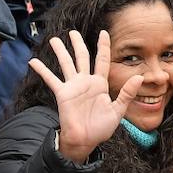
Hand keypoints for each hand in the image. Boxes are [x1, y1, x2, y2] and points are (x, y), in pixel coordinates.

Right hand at [28, 30, 141, 163]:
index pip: (102, 60)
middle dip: (77, 43)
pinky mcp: (63, 93)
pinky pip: (51, 79)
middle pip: (81, 57)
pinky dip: (42, 70)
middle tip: (72, 32)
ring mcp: (73, 86)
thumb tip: (140, 77)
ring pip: (66, 63)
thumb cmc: (101, 128)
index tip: (103, 33)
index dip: (103, 46)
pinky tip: (33, 61)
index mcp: (100, 84)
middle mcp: (86, 82)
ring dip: (60, 51)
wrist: (85, 140)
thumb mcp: (118, 110)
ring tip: (53, 39)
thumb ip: (127, 93)